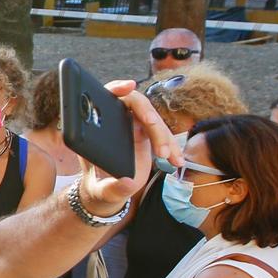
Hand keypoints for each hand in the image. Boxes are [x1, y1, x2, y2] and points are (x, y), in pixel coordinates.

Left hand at [79, 82, 181, 210]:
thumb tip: (128, 182)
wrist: (109, 190)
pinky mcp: (146, 134)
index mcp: (99, 125)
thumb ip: (114, 187)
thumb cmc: (99, 185)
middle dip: (150, 118)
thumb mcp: (102, 190)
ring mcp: (133, 125)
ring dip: (165, 137)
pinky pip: (162, 134)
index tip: (129, 86)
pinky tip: (178, 160)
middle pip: (138, 107)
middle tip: (156, 130)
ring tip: (168, 156)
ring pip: (154, 121)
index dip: (118, 88)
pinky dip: (172, 146)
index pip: (107, 97)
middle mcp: (117, 120)